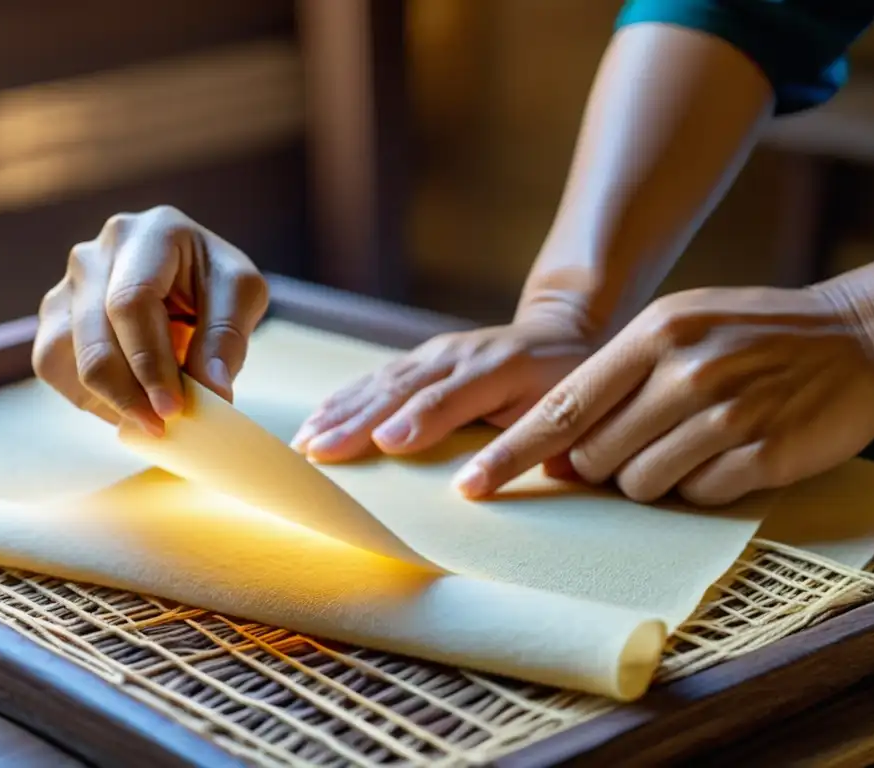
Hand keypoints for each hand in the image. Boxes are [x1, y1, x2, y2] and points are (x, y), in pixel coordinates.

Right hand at [32, 206, 268, 434]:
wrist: (191, 272)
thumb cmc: (217, 280)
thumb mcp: (241, 295)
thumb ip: (227, 338)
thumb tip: (213, 392)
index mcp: (149, 234)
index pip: (132, 302)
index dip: (149, 361)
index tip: (173, 407)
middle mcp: (96, 254)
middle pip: (94, 334)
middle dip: (127, 390)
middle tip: (160, 426)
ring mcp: (68, 283)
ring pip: (63, 353)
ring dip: (105, 398)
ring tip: (147, 420)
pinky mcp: (56, 314)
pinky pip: (53, 364)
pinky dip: (87, 396)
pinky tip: (126, 406)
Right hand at [291, 319, 594, 461]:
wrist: (558, 332)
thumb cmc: (566, 382)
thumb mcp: (567, 409)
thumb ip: (540, 439)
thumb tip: (517, 477)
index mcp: (499, 367)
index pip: (450, 397)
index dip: (418, 421)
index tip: (385, 445)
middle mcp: (460, 354)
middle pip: (402, 389)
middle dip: (358, 421)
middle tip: (319, 452)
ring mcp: (437, 351)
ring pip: (382, 380)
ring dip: (341, 410)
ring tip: (306, 440)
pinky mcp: (422, 356)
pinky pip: (379, 375)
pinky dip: (346, 396)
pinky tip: (319, 415)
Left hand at [452, 285, 873, 504]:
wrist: (857, 335)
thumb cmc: (751, 332)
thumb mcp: (677, 327)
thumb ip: (614, 382)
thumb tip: (558, 453)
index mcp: (653, 334)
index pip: (563, 407)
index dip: (512, 452)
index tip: (471, 484)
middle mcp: (685, 372)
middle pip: (595, 457)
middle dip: (598, 466)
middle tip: (639, 439)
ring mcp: (726, 415)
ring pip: (641, 484)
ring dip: (652, 475)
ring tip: (692, 438)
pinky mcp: (763, 455)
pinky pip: (698, 496)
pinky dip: (702, 484)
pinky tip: (729, 449)